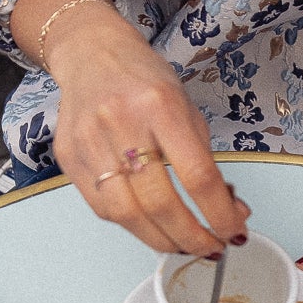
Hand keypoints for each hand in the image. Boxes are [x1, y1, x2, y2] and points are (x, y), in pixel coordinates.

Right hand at [11, 0, 249, 255]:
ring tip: (184, 245)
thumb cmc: (145, 82)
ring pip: (127, 215)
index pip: (197, 175)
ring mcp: (89, 142)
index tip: (234, 231)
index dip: (219, 213)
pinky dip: (133, 226)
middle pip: (160, 203)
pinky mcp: (68, 158)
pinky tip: (152, 227)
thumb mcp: (186, 109)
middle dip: (192, 238)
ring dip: (162, 241)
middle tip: (212, 248)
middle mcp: (121, 123)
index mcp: (160, 106)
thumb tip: (230, 211)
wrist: (91, 53)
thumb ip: (206, 161)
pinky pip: (103, 208)